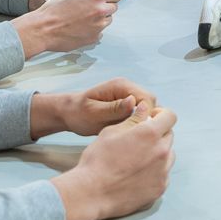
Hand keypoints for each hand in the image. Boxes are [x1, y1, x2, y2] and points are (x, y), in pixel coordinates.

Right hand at [14, 0, 118, 56]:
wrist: (44, 29)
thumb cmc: (53, 11)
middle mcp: (100, 11)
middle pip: (114, 6)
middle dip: (105, 5)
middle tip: (93, 6)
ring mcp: (99, 25)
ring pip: (108, 19)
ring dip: (100, 17)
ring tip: (83, 17)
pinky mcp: (95, 37)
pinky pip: (99, 31)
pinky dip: (93, 29)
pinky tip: (81, 26)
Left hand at [45, 78, 159, 137]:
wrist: (69, 113)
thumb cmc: (78, 113)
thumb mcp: (94, 113)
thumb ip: (114, 108)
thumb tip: (133, 102)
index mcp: (121, 86)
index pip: (147, 98)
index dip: (147, 114)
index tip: (138, 129)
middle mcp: (127, 88)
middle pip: (150, 103)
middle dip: (146, 118)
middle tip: (134, 133)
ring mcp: (128, 96)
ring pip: (147, 109)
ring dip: (143, 121)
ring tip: (130, 133)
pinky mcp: (127, 105)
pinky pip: (140, 113)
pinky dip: (138, 123)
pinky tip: (128, 132)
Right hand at [53, 102, 176, 219]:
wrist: (92, 193)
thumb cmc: (98, 161)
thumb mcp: (111, 132)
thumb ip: (133, 119)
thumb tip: (144, 108)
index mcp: (150, 134)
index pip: (170, 116)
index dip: (161, 114)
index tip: (151, 118)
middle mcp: (161, 152)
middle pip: (169, 136)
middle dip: (157, 133)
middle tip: (139, 140)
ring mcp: (163, 172)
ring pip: (168, 155)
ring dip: (158, 152)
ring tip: (138, 158)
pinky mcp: (160, 188)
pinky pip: (164, 174)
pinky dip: (155, 171)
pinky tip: (137, 174)